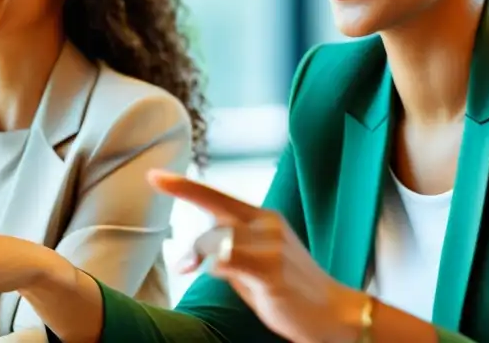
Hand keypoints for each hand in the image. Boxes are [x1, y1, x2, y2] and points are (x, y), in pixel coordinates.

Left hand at [149, 169, 367, 342]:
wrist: (334, 312)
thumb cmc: (291, 290)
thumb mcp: (256, 265)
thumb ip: (231, 251)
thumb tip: (202, 251)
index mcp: (264, 218)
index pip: (217, 196)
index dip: (183, 186)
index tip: (155, 176)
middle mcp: (268, 223)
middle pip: (214, 214)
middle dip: (192, 237)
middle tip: (184, 264)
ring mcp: (271, 244)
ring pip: (217, 239)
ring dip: (203, 258)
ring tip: (206, 275)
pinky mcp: (271, 267)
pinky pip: (227, 260)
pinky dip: (217, 267)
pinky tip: (229, 277)